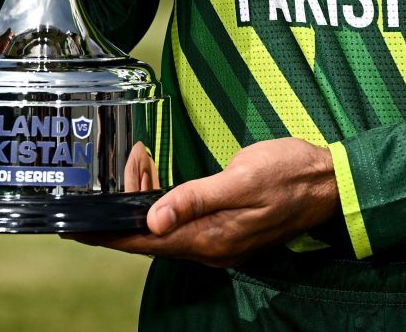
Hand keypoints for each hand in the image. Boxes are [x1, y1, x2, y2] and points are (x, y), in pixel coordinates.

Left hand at [70, 138, 338, 267]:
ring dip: (145, 195)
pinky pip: (182, 219)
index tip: (74, 227)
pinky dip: (165, 197)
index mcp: (210, 239)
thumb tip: (151, 219)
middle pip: (148, 234)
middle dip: (125, 202)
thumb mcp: (241, 178)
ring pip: (164, 224)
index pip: (143, 243)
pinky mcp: (226, 228)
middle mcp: (210, 247)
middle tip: (124, 162)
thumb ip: (195, 199)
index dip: (106, 235)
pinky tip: (162, 175)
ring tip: (141, 158)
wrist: (331, 182)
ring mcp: (219, 240)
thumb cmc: (290, 173)